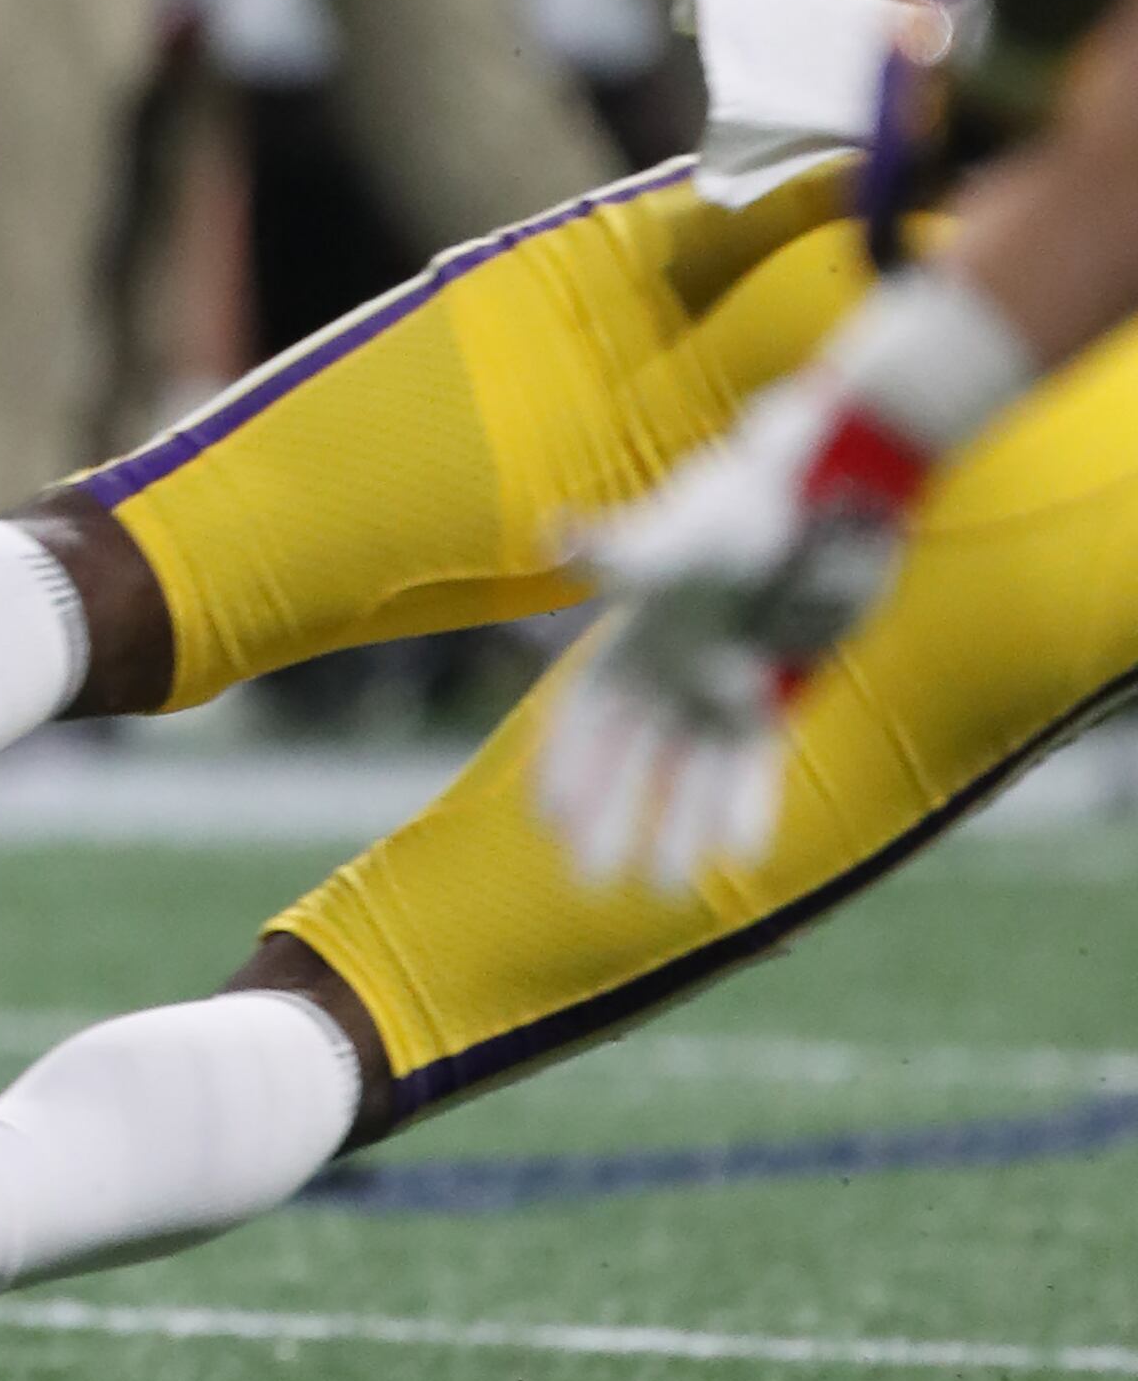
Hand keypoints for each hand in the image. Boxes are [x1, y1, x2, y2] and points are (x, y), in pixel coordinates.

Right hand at [531, 262, 1031, 893]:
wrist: (836, 489)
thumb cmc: (748, 501)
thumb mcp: (683, 533)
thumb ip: (624, 553)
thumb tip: (557, 542)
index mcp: (633, 625)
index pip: (585, 711)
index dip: (564, 765)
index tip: (545, 823)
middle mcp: (672, 658)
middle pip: (631, 753)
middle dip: (608, 814)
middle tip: (591, 886)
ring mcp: (727, 675)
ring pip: (692, 767)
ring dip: (675, 824)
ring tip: (664, 891)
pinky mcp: (785, 686)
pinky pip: (757, 758)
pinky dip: (745, 801)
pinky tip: (741, 855)